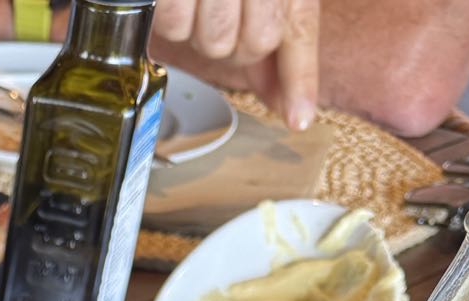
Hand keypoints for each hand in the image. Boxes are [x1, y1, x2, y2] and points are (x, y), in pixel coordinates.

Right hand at [152, 0, 320, 127]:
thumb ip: (277, 42)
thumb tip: (286, 101)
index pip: (300, 30)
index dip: (300, 78)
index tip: (299, 118)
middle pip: (255, 45)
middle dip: (233, 43)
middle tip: (215, 14)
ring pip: (216, 42)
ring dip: (198, 32)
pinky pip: (176, 26)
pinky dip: (168, 19)